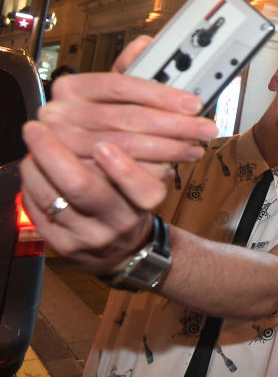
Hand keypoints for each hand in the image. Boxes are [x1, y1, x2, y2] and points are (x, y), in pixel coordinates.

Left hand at [19, 122, 164, 274]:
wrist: (126, 253)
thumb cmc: (132, 204)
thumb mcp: (149, 181)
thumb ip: (135, 155)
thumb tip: (101, 123)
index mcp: (145, 205)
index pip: (143, 190)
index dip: (122, 167)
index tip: (103, 145)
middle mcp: (119, 223)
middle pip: (82, 187)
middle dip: (52, 152)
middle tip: (36, 128)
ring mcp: (90, 238)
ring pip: (50, 197)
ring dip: (33, 166)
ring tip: (32, 146)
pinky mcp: (64, 247)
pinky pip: (36, 211)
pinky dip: (29, 186)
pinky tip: (32, 171)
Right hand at [43, 72, 215, 168]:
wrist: (64, 163)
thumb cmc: (94, 122)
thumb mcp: (107, 94)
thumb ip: (128, 71)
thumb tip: (147, 44)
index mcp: (72, 87)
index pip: (121, 85)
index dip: (161, 95)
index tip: (193, 103)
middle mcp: (61, 114)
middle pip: (127, 117)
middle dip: (174, 124)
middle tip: (205, 128)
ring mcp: (65, 146)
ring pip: (127, 146)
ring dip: (169, 149)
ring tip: (195, 147)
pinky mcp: (75, 174)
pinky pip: (122, 173)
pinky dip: (151, 169)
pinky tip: (171, 165)